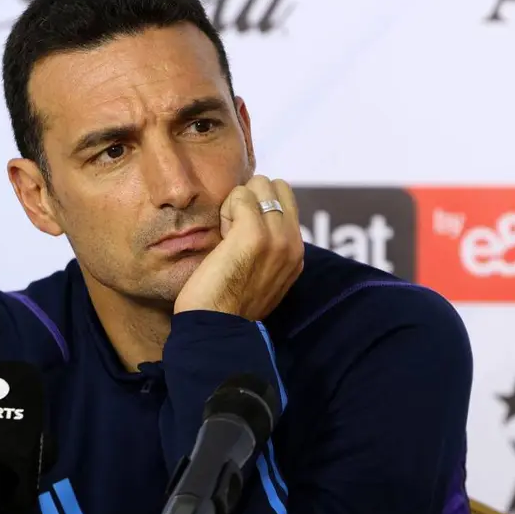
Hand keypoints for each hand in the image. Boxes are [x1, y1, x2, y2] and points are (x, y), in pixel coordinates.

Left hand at [174, 176, 303, 320]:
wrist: (217, 329)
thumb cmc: (227, 305)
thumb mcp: (262, 275)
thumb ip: (269, 248)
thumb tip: (255, 217)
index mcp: (296, 254)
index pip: (285, 201)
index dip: (259, 209)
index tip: (243, 239)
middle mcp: (294, 243)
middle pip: (277, 185)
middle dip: (252, 198)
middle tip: (235, 231)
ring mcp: (278, 237)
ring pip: (260, 184)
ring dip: (238, 204)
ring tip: (228, 237)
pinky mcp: (254, 234)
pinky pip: (241, 195)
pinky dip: (226, 210)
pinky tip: (222, 238)